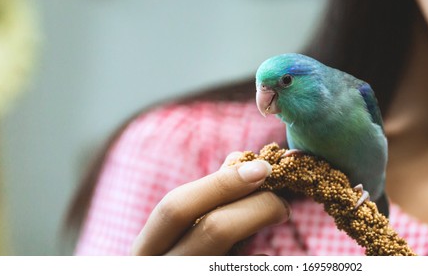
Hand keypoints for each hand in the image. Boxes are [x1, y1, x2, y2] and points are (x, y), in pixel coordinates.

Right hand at [130, 152, 289, 254]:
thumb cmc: (181, 263)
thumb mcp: (178, 240)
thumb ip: (203, 204)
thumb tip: (237, 162)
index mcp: (146, 251)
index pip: (176, 208)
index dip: (221, 184)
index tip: (261, 168)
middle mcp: (162, 270)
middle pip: (213, 230)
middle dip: (256, 207)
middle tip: (281, 200)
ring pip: (236, 258)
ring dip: (265, 230)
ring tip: (279, 216)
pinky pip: (248, 273)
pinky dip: (263, 260)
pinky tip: (266, 254)